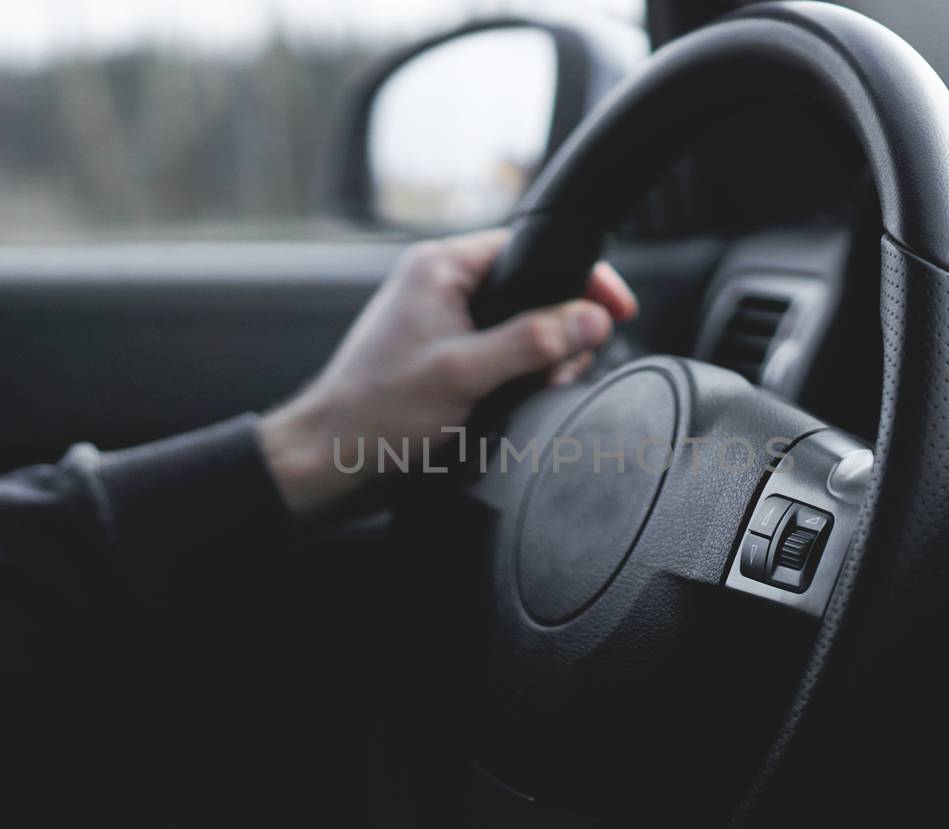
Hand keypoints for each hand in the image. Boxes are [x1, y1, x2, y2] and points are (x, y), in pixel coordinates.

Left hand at [258, 230, 637, 515]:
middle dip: (561, 331)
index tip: (615, 307)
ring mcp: (445, 323)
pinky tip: (514, 402)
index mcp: (440, 267)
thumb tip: (591, 319)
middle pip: (533, 290)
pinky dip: (520, 377)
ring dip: (541, 360)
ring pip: (523, 326)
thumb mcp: (464, 373)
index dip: (578, 277)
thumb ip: (532, 342)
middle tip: (561, 372)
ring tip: (534, 392)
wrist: (333, 460)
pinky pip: (504, 355)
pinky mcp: (448, 358)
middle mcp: (443, 287)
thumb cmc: (377, 411)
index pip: (528, 248)